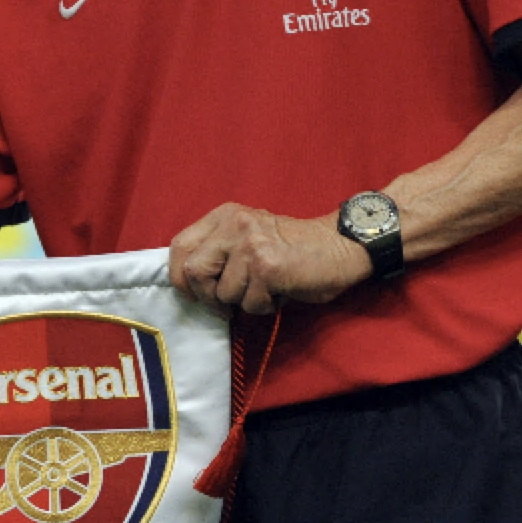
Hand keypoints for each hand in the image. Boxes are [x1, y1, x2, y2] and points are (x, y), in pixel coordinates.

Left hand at [168, 203, 370, 316]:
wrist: (341, 246)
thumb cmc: (294, 248)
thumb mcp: (248, 237)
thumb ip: (219, 251)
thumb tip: (188, 284)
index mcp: (224, 215)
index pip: (180, 246)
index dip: (180, 277)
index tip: (194, 293)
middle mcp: (233, 224)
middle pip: (194, 271)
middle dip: (208, 296)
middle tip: (229, 303)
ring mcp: (250, 244)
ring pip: (224, 293)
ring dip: (244, 302)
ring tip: (267, 288)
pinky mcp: (267, 267)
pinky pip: (250, 304)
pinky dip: (265, 307)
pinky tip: (281, 292)